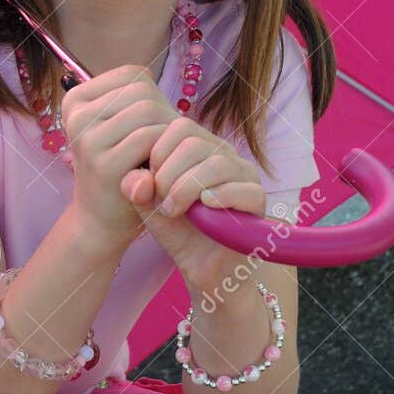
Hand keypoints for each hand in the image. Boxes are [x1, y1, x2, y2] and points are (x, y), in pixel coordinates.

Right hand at [60, 64, 180, 257]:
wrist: (101, 219)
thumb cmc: (118, 166)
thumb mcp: (116, 127)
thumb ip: (131, 99)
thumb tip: (147, 78)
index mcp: (76, 100)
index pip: (132, 75)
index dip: (154, 96)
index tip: (152, 125)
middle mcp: (76, 116)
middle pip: (142, 92)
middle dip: (164, 115)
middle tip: (165, 143)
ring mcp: (87, 139)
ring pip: (148, 111)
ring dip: (167, 133)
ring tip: (163, 153)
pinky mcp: (104, 164)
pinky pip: (150, 138)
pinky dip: (164, 150)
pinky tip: (161, 166)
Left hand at [120, 118, 266, 291]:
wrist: (201, 266)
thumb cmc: (177, 230)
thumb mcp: (147, 205)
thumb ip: (136, 187)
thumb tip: (139, 177)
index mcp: (200, 148)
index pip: (180, 127)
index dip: (158, 153)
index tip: (150, 185)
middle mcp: (224, 155)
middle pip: (194, 143)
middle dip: (169, 174)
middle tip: (162, 203)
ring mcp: (244, 176)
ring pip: (217, 163)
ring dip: (187, 188)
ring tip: (173, 210)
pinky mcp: (258, 201)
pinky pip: (244, 189)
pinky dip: (220, 196)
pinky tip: (203, 208)